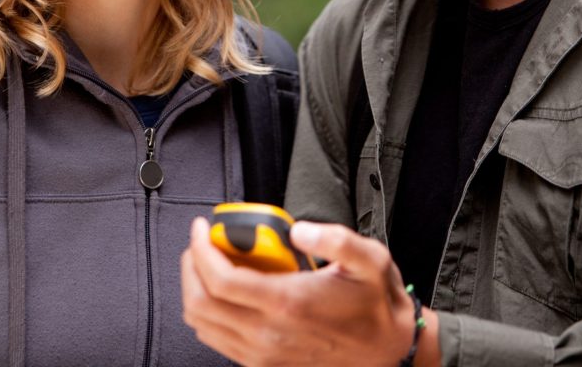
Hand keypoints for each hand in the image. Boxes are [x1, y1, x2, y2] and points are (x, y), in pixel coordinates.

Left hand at [181, 217, 439, 366]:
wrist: (390, 351)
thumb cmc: (376, 304)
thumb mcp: (369, 260)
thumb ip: (335, 238)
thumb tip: (298, 230)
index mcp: (287, 303)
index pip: (219, 279)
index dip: (200, 250)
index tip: (201, 229)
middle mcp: (268, 334)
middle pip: (200, 303)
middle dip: (190, 267)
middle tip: (200, 244)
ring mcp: (263, 354)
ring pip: (203, 326)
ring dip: (196, 291)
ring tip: (208, 264)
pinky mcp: (264, 364)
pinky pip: (218, 341)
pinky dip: (209, 314)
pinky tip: (225, 292)